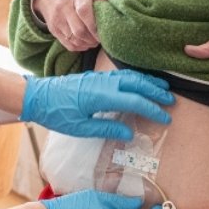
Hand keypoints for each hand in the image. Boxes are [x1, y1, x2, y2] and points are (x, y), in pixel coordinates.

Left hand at [21, 70, 174, 140]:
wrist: (38, 96)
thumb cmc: (57, 114)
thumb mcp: (81, 128)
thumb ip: (106, 129)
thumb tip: (128, 134)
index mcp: (102, 96)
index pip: (136, 101)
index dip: (153, 109)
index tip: (165, 118)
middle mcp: (104, 83)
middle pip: (138, 83)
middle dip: (157, 91)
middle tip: (171, 101)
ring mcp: (100, 77)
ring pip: (131, 76)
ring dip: (149, 82)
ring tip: (163, 89)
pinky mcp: (96, 77)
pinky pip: (122, 75)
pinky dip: (136, 78)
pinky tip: (141, 83)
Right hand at [33, 0, 106, 52]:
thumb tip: (112, 13)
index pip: (84, 12)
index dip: (95, 25)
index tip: (103, 32)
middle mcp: (64, 7)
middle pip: (79, 30)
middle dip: (93, 38)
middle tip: (101, 38)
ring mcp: (57, 20)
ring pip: (74, 39)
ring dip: (88, 44)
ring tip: (95, 41)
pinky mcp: (53, 29)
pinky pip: (68, 44)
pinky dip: (79, 47)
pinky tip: (85, 43)